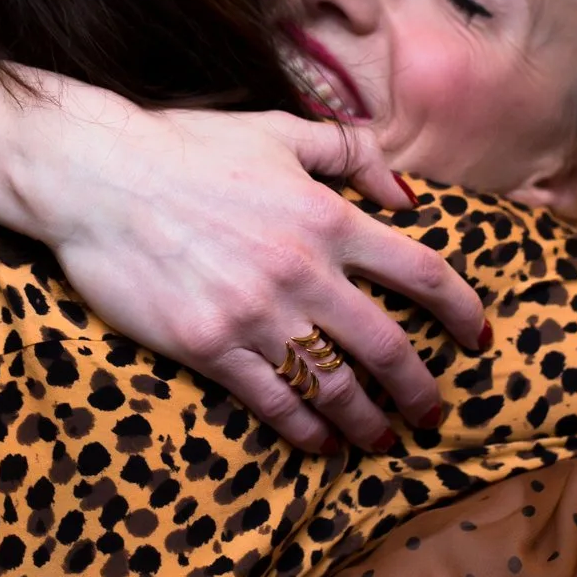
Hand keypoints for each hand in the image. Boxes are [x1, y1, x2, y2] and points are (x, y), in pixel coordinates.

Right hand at [0, 41, 488, 453]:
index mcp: (327, 217)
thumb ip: (351, 154)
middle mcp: (303, 271)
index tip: (480, 340)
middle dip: (420, 388)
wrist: (96, 175)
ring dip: (368, 422)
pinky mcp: (210, 345)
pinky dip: (305, 429)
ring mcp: (257, 313)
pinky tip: (321, 445)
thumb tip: (406, 193)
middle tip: (435, 415)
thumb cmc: (185, 147)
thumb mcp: (278, 131)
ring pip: (334, 385)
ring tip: (383, 442)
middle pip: (388, 345)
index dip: (461, 311)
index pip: (421, 272)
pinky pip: (274, 400)